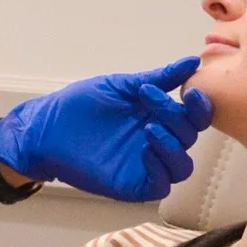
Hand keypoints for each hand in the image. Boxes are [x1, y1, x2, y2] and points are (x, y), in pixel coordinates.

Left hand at [0, 58, 212, 201]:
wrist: (47, 128)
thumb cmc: (80, 105)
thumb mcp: (122, 86)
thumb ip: (159, 78)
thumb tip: (192, 61)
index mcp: (158, 116)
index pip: (194, 116)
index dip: (199, 106)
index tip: (190, 92)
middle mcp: (157, 141)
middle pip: (188, 137)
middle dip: (175, 117)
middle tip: (148, 99)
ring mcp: (146, 164)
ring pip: (181, 167)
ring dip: (173, 147)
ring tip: (150, 130)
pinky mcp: (133, 184)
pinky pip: (160, 185)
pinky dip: (159, 169)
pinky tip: (145, 150)